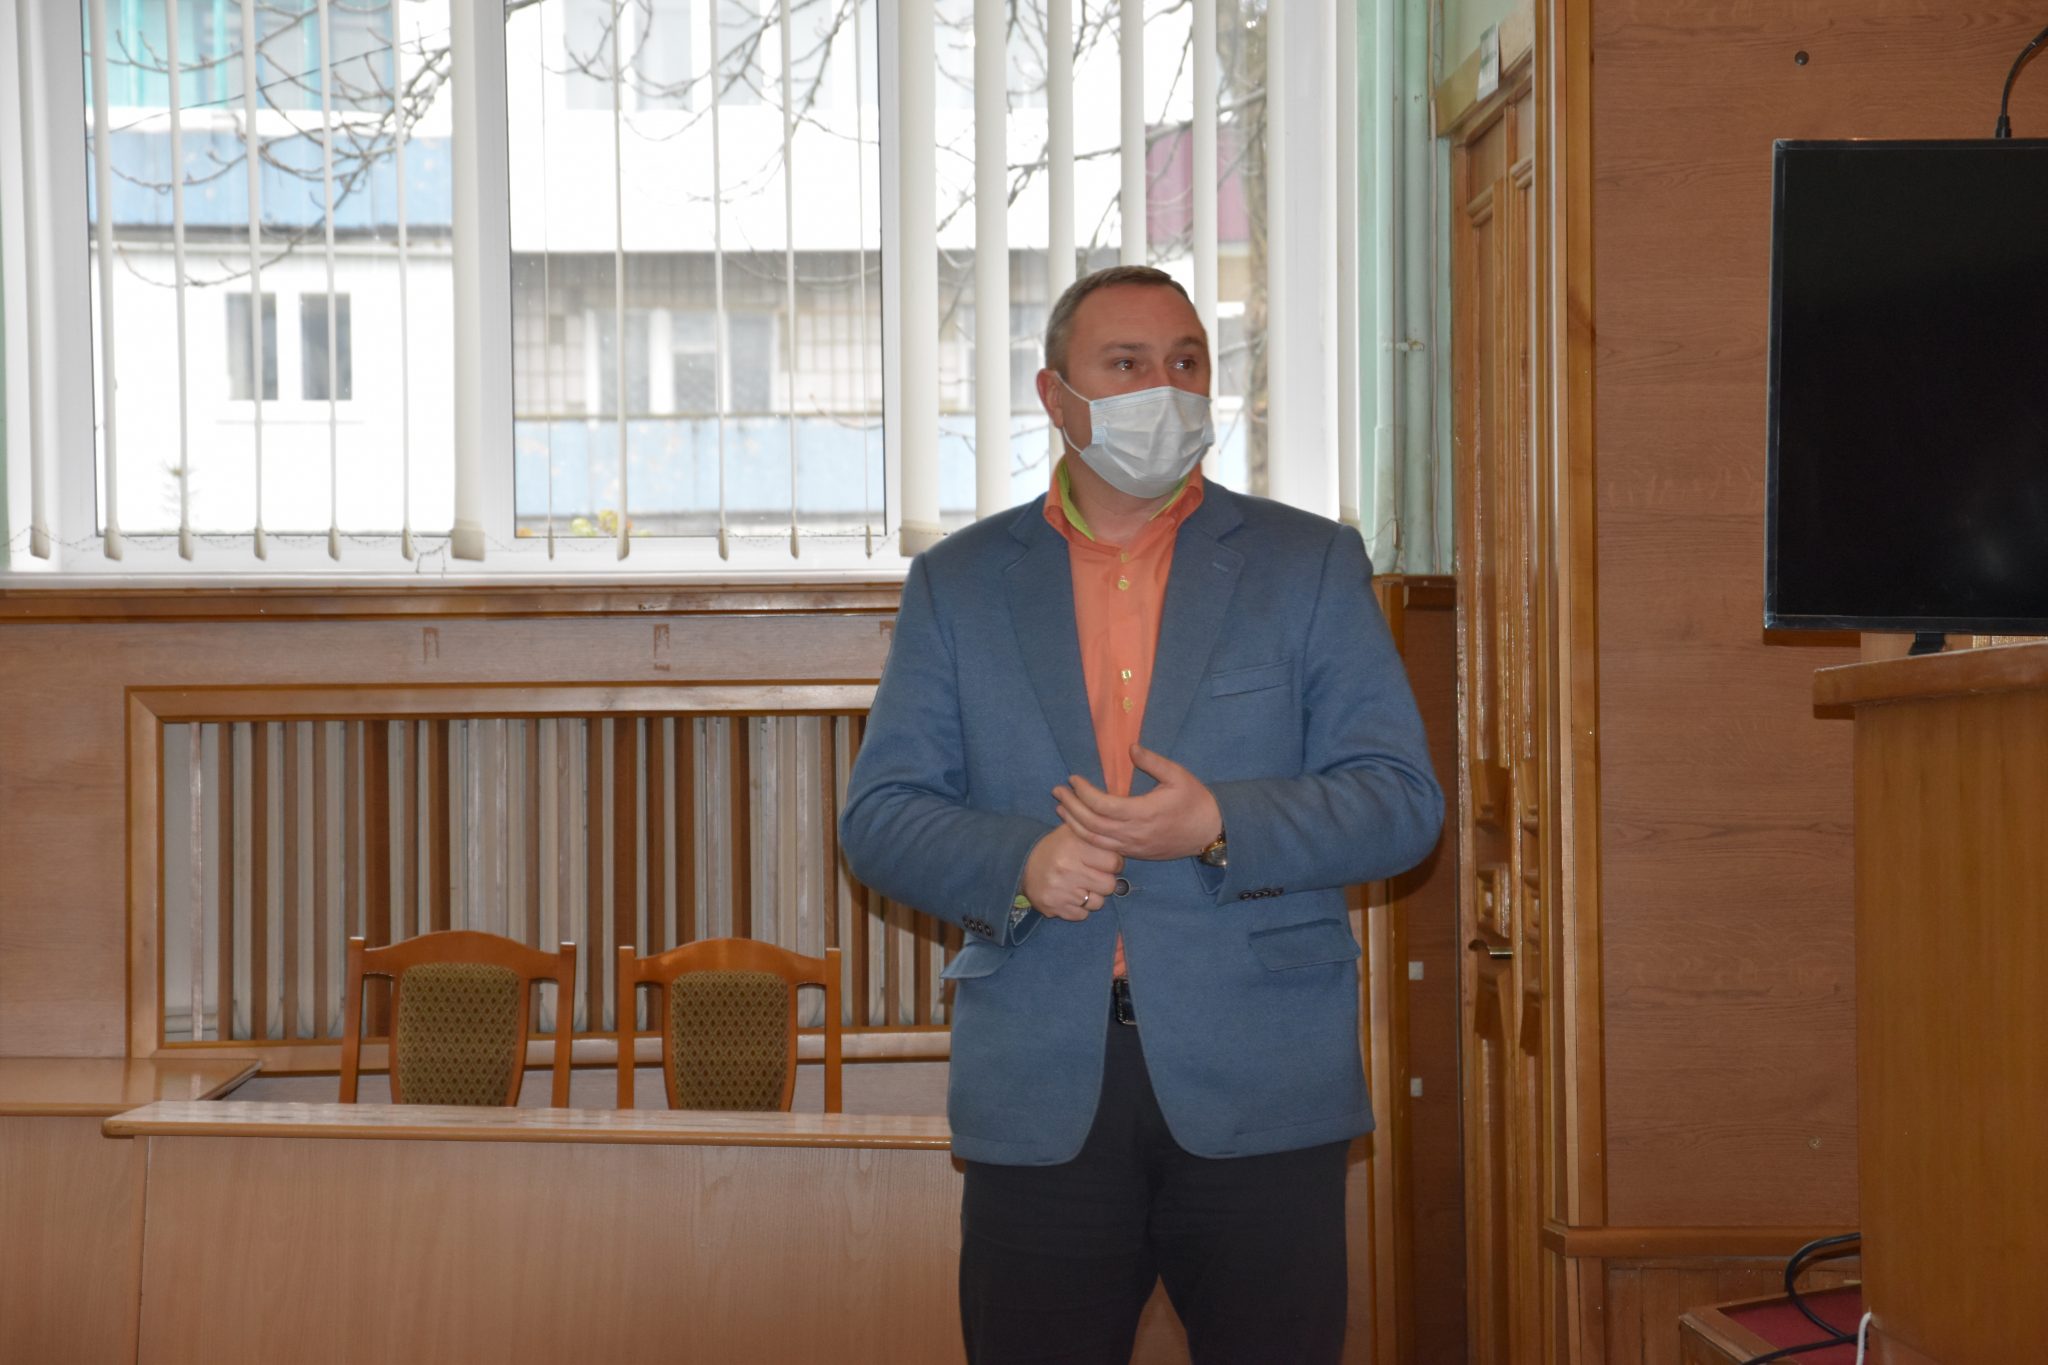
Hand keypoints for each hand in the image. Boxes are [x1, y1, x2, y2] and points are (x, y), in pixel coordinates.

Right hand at [1020, 826, 1125, 922]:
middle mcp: (1067, 868)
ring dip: (1092, 896)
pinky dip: (1079, 908)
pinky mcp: (1054, 907)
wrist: (1022, 864)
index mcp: (1075, 845)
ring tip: (1080, 885)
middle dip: (1104, 881)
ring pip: (1097, 903)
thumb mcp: (1074, 832)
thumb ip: (1098, 835)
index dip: (1113, 863)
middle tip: (1093, 875)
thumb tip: (1123, 841)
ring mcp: (1060, 890)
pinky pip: (1082, 915)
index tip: (1104, 862)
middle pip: (1109, 885)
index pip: (1114, 862)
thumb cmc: (1056, 847)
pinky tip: (1070, 895)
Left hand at [1054, 745, 1222, 861]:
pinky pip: (1103, 848)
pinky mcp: (1135, 853)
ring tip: (1060, 809)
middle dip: (1071, 807)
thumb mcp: (1177, 775)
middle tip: (1057, 791)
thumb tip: (1130, 748)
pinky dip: (1086, 836)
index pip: (1102, 805)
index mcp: (1142, 813)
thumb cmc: (1195, 801)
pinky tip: (1078, 825)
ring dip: (1073, 824)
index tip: (1073, 779)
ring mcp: (1133, 846)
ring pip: (1094, 840)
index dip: (1084, 792)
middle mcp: (1133, 833)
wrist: (1210, 832)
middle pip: (1092, 824)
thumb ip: (1152, 762)